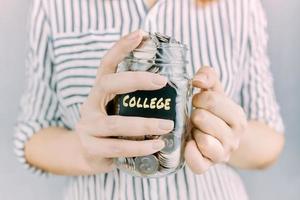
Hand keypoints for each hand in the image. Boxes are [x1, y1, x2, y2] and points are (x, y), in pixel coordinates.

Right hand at [75, 30, 173, 173]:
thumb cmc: (113, 129)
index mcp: (99, 92)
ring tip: (167, 126)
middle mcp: (90, 104)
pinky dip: (139, 147)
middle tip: (162, 81)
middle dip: (136, 80)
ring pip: (115, 123)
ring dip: (144, 124)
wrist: (88, 154)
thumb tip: (172, 87)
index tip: (140, 34)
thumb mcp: (120, 109)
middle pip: (108, 84)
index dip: (121, 47)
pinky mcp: (91, 148)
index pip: (106, 64)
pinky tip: (156, 146)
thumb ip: (136, 99)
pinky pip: (117, 148)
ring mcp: (88, 126)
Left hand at [184, 67, 247, 173]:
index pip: (212, 100)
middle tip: (196, 116)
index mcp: (237, 117)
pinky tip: (188, 143)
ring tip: (194, 129)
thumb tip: (197, 80)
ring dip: (194, 132)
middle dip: (195, 114)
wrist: (220, 138)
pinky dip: (191, 154)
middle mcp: (234, 138)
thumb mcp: (214, 91)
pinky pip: (198, 164)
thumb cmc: (214, 112)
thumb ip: (208, 77)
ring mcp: (222, 154)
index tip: (197, 100)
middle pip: (202, 119)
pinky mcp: (208, 165)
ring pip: (204, 142)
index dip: (199, 98)